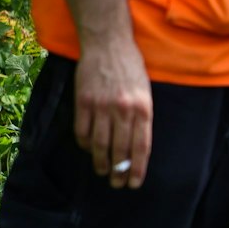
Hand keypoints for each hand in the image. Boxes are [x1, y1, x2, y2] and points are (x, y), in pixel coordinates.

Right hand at [73, 36, 152, 189]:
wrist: (108, 43)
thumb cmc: (131, 68)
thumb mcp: (146, 92)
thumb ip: (141, 117)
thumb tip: (135, 146)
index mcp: (143, 109)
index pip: (141, 147)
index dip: (137, 168)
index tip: (134, 183)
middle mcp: (123, 110)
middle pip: (120, 150)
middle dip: (119, 171)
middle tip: (117, 184)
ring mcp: (101, 106)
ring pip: (99, 144)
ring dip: (100, 162)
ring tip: (103, 172)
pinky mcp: (83, 101)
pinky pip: (82, 130)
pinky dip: (84, 144)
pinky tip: (88, 149)